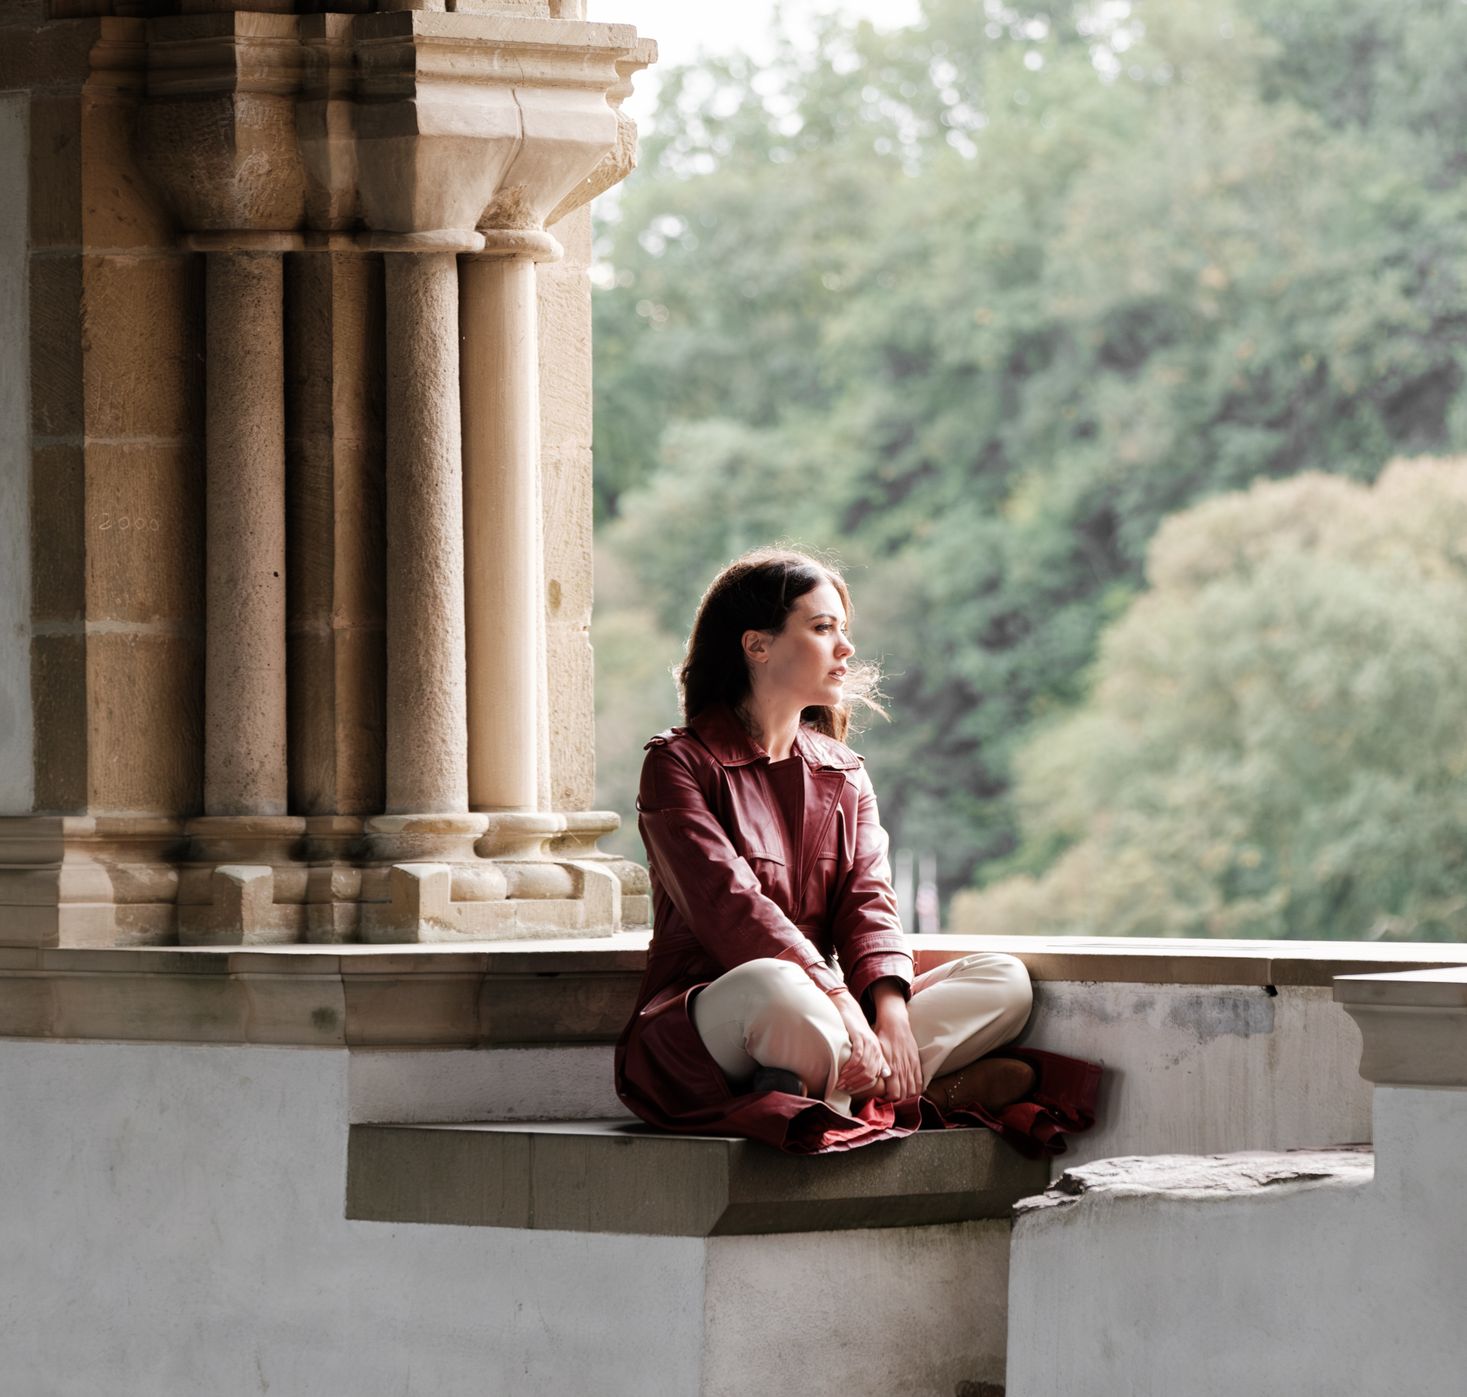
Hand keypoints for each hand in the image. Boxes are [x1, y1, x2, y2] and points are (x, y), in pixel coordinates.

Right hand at [831, 990, 888, 1096]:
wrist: (849, 1010)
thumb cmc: (854, 1030)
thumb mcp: (866, 1046)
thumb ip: (874, 1060)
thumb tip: (885, 1075)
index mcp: (878, 1053)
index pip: (873, 1076)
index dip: (861, 1085)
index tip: (849, 1089)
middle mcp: (876, 1049)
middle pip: (869, 1074)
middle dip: (855, 1083)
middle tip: (842, 1087)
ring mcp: (869, 1043)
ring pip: (863, 1067)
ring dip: (851, 1076)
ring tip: (840, 1081)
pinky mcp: (860, 1037)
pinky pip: (858, 1056)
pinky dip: (850, 1066)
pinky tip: (842, 1070)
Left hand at [871, 984, 922, 1101]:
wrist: (895, 1023)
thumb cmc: (882, 1036)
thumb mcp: (876, 1052)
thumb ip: (878, 1067)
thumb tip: (874, 1082)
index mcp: (892, 1069)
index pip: (894, 1094)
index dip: (889, 1100)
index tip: (883, 1100)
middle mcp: (903, 1070)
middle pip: (904, 1095)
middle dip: (898, 1101)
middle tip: (891, 1102)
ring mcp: (911, 1067)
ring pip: (912, 1090)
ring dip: (907, 1097)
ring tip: (900, 1099)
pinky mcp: (916, 1062)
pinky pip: (919, 1082)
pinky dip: (916, 1090)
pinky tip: (911, 1093)